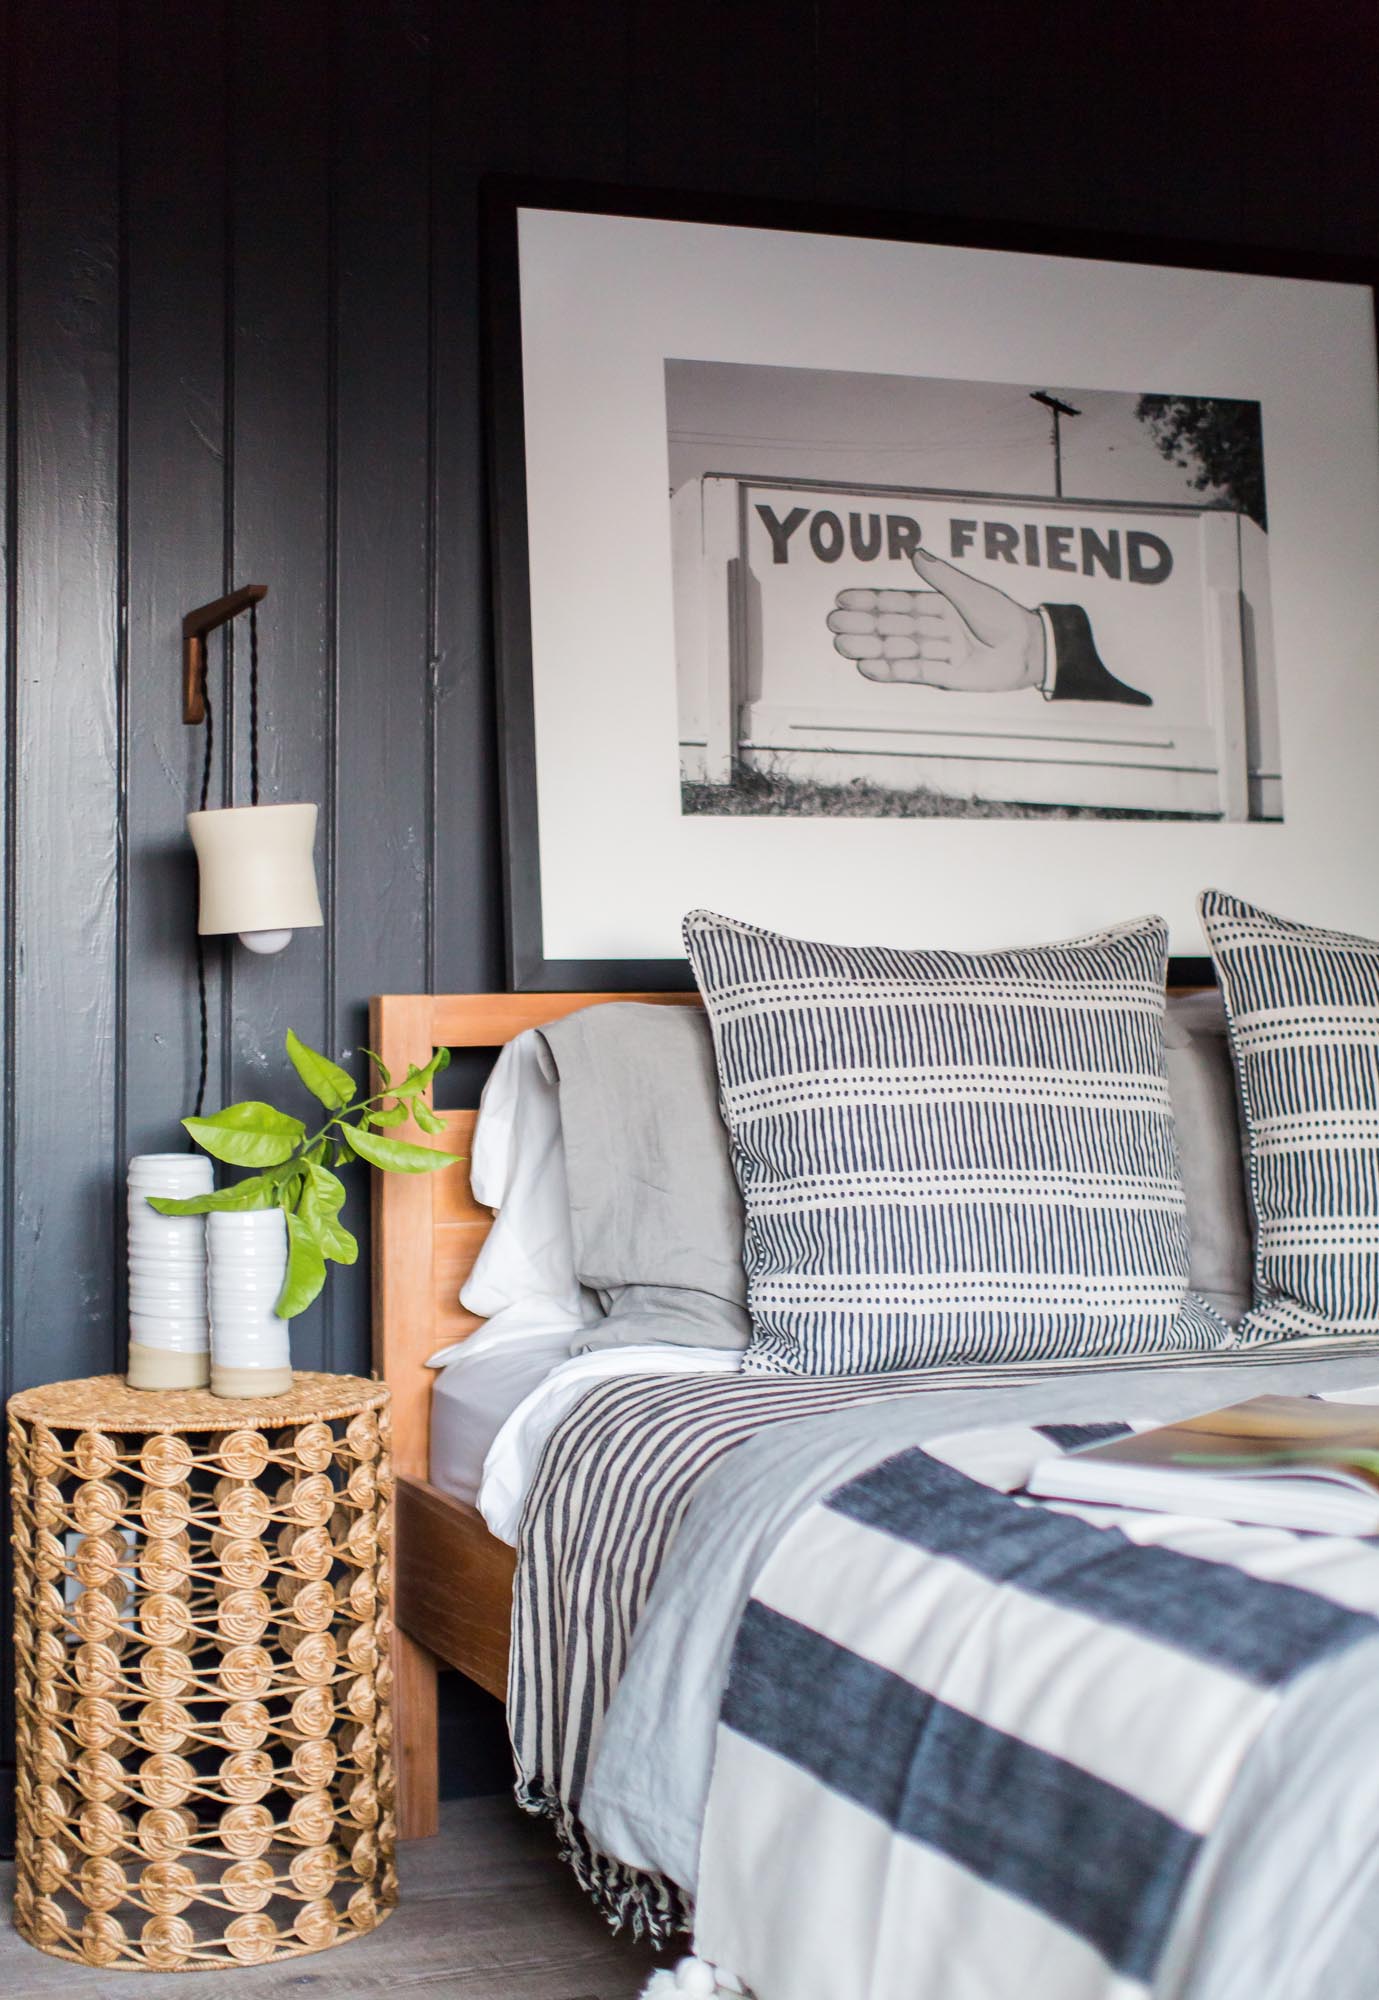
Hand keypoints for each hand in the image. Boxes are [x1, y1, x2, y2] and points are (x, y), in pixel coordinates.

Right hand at [826, 548, 1045, 692]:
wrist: (1028, 649)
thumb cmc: (1003, 616)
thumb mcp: (970, 591)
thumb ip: (941, 576)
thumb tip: (916, 553)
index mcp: (937, 605)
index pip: (897, 603)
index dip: (870, 601)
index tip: (844, 599)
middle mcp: (933, 629)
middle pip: (890, 627)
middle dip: (862, 626)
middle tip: (834, 624)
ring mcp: (936, 653)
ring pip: (896, 650)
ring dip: (869, 648)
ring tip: (843, 645)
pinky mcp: (943, 676)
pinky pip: (911, 672)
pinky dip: (889, 671)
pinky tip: (867, 667)